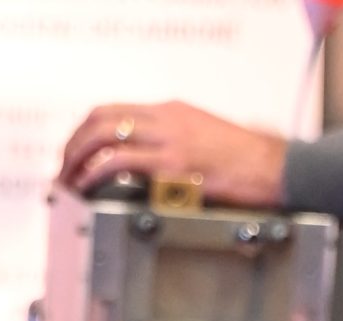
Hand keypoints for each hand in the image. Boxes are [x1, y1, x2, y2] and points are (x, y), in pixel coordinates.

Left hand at [59, 103, 289, 205]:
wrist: (277, 169)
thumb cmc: (248, 163)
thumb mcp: (205, 139)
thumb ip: (175, 145)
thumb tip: (147, 166)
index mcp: (172, 112)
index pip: (113, 111)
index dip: (84, 132)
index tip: (75, 154)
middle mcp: (166, 120)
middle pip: (101, 119)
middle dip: (74, 145)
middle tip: (65, 171)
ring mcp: (170, 141)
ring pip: (104, 136)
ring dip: (78, 160)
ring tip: (70, 183)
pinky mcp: (175, 166)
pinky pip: (122, 163)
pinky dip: (96, 174)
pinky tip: (90, 187)